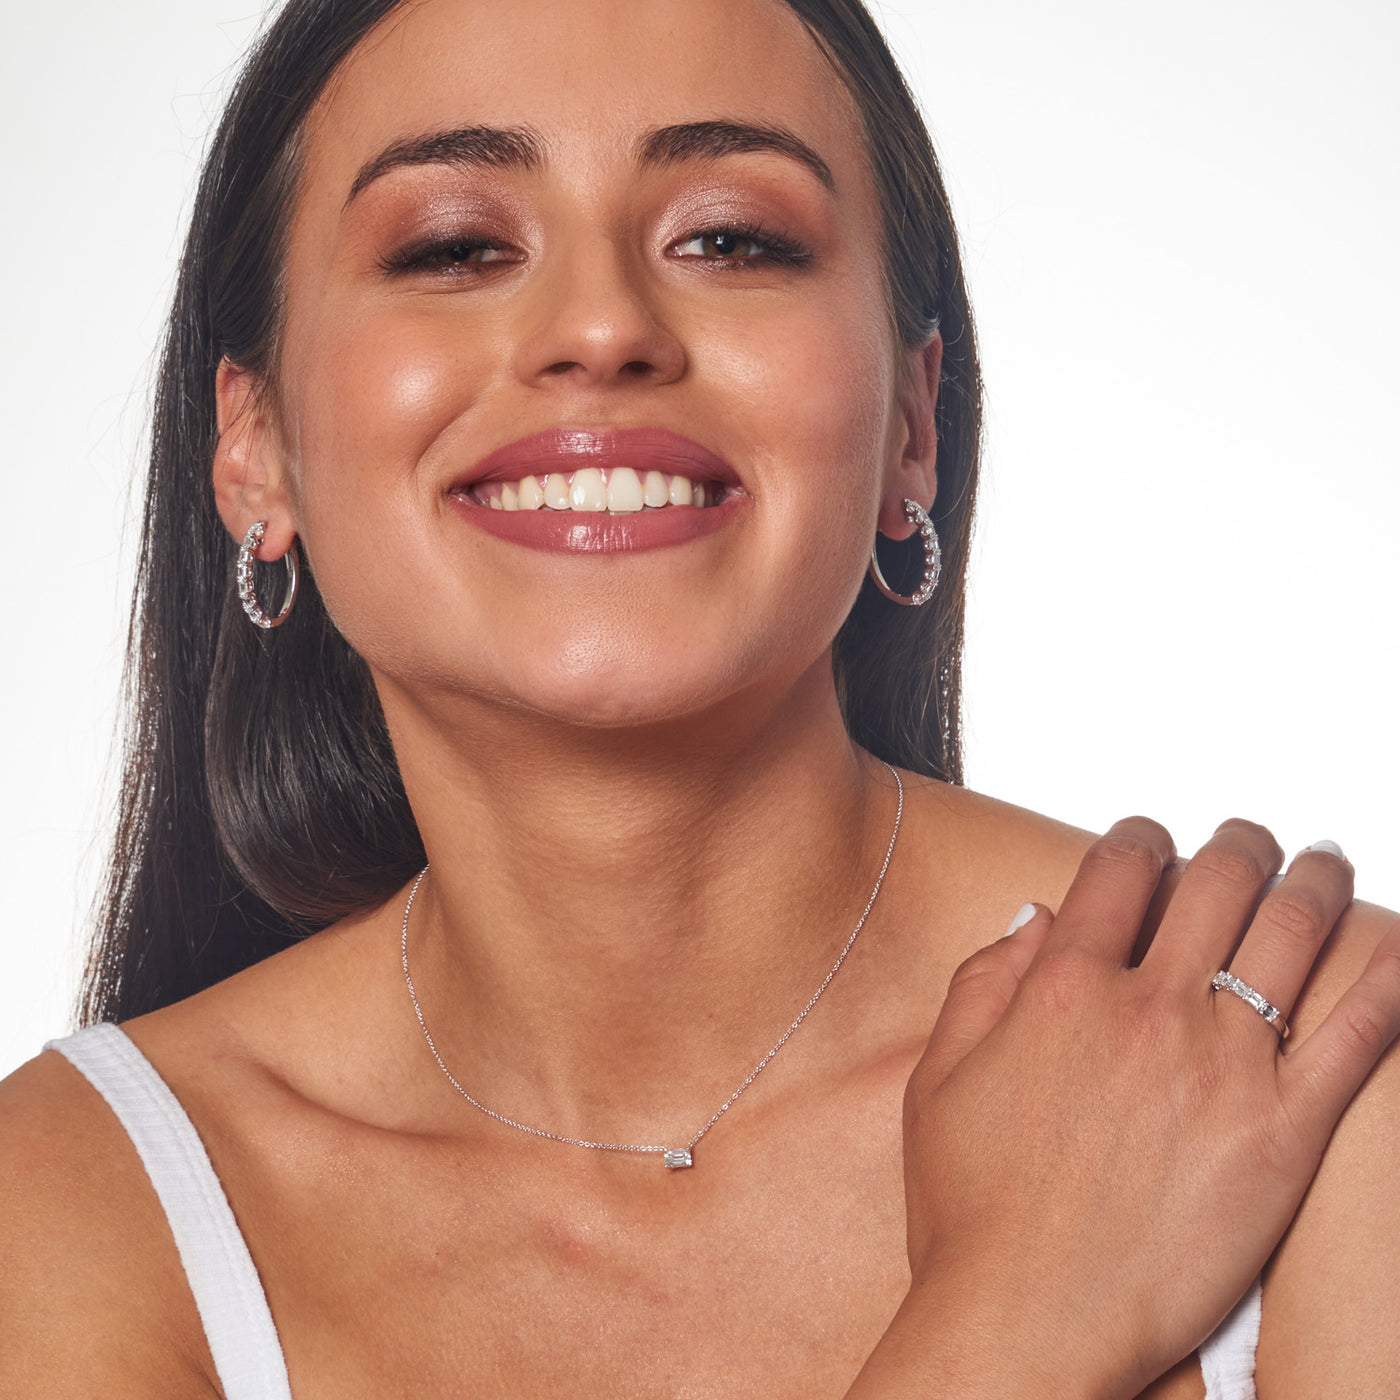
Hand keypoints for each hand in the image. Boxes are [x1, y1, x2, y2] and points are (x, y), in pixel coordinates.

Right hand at [848, 818, 1399, 1399]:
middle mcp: (1148, 1008)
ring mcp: (1223, 1067)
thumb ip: (983, 982)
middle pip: (1217, 881)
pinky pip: (1355, 1033)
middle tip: (1249, 840)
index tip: (1149, 838)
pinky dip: (1386, 978)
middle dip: (1238, 842)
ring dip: (1314, 882)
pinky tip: (1396, 948)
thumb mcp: (939, 1079)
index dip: (1139, 836)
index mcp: (1063, 988)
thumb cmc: (974, 1211)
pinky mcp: (1282, 1133)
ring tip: (1324, 866)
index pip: (1119, 868)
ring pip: (1291, 934)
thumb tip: (1037, 916)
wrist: (1026, 1320)